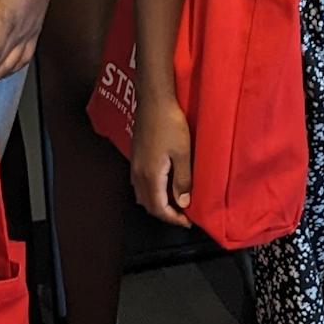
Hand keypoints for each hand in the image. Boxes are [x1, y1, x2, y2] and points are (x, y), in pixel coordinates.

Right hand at [130, 95, 193, 226]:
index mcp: (150, 175)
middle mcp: (139, 174)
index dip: (173, 219)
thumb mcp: (183, 153)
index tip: (188, 222)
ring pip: (143, 195)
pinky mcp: (136, 157)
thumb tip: (182, 202)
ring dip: (157, 204)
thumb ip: (182, 180)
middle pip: (149, 204)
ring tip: (175, 204)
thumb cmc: (170, 124)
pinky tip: (163, 186)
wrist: (154, 101)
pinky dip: (151, 192)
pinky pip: (140, 184)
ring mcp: (135, 165)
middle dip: (165, 214)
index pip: (159, 208)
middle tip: (183, 216)